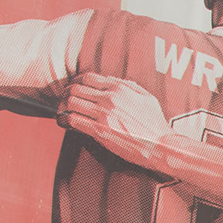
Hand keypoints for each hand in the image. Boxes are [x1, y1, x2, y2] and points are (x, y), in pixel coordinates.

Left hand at [59, 74, 177, 171]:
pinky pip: (73, 121)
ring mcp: (104, 114)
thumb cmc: (155, 124)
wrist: (160, 145)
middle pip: (76, 89)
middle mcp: (109, 98)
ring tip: (62, 112)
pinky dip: (64, 121)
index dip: (77, 82)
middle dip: (67, 94)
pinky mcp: (100, 130)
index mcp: (120, 88)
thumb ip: (130, 86)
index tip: (74, 89)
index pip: (88, 78)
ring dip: (63, 107)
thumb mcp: (147, 98)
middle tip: (64, 101)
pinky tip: (64, 123)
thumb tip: (114, 81)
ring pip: (71, 103)